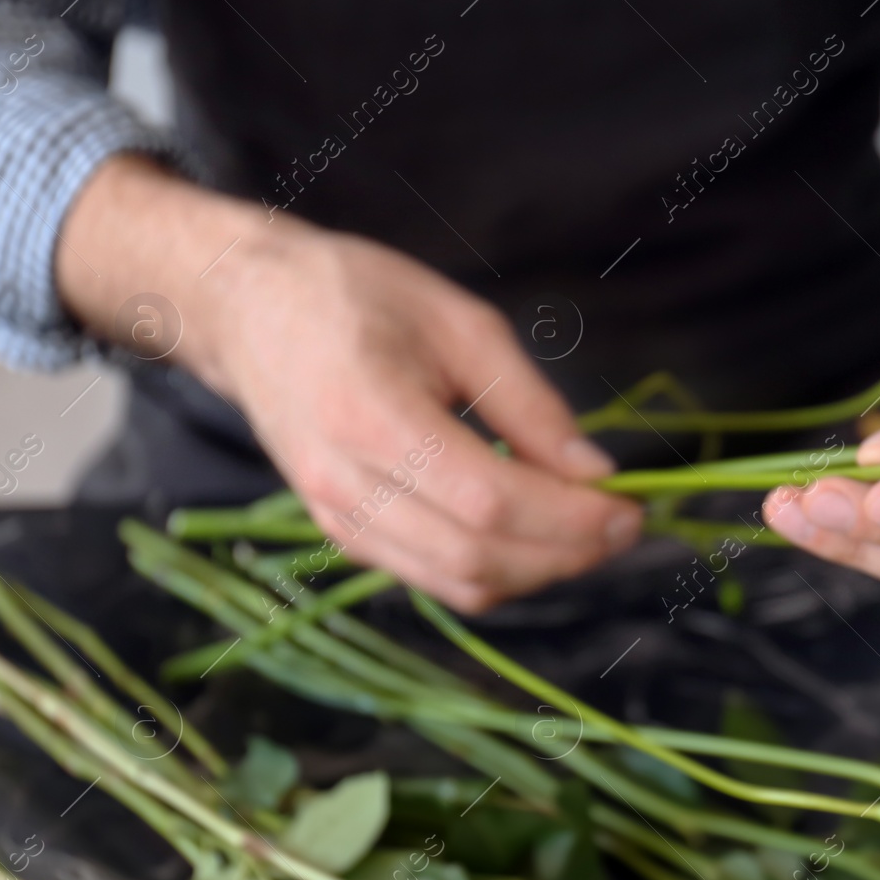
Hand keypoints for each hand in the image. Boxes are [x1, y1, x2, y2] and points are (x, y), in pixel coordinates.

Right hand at [58, 157, 641, 610]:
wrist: (248, 309)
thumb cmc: (354, 296)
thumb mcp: (460, 323)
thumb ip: (530, 405)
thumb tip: (596, 474)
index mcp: (371, 417)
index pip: (488, 502)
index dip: (570, 519)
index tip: (630, 509)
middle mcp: (345, 485)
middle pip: (476, 557)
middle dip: (567, 553)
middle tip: (625, 526)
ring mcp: (335, 519)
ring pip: (457, 583)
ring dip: (538, 572)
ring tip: (590, 534)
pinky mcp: (341, 536)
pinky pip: (432, 578)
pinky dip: (496, 572)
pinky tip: (534, 537)